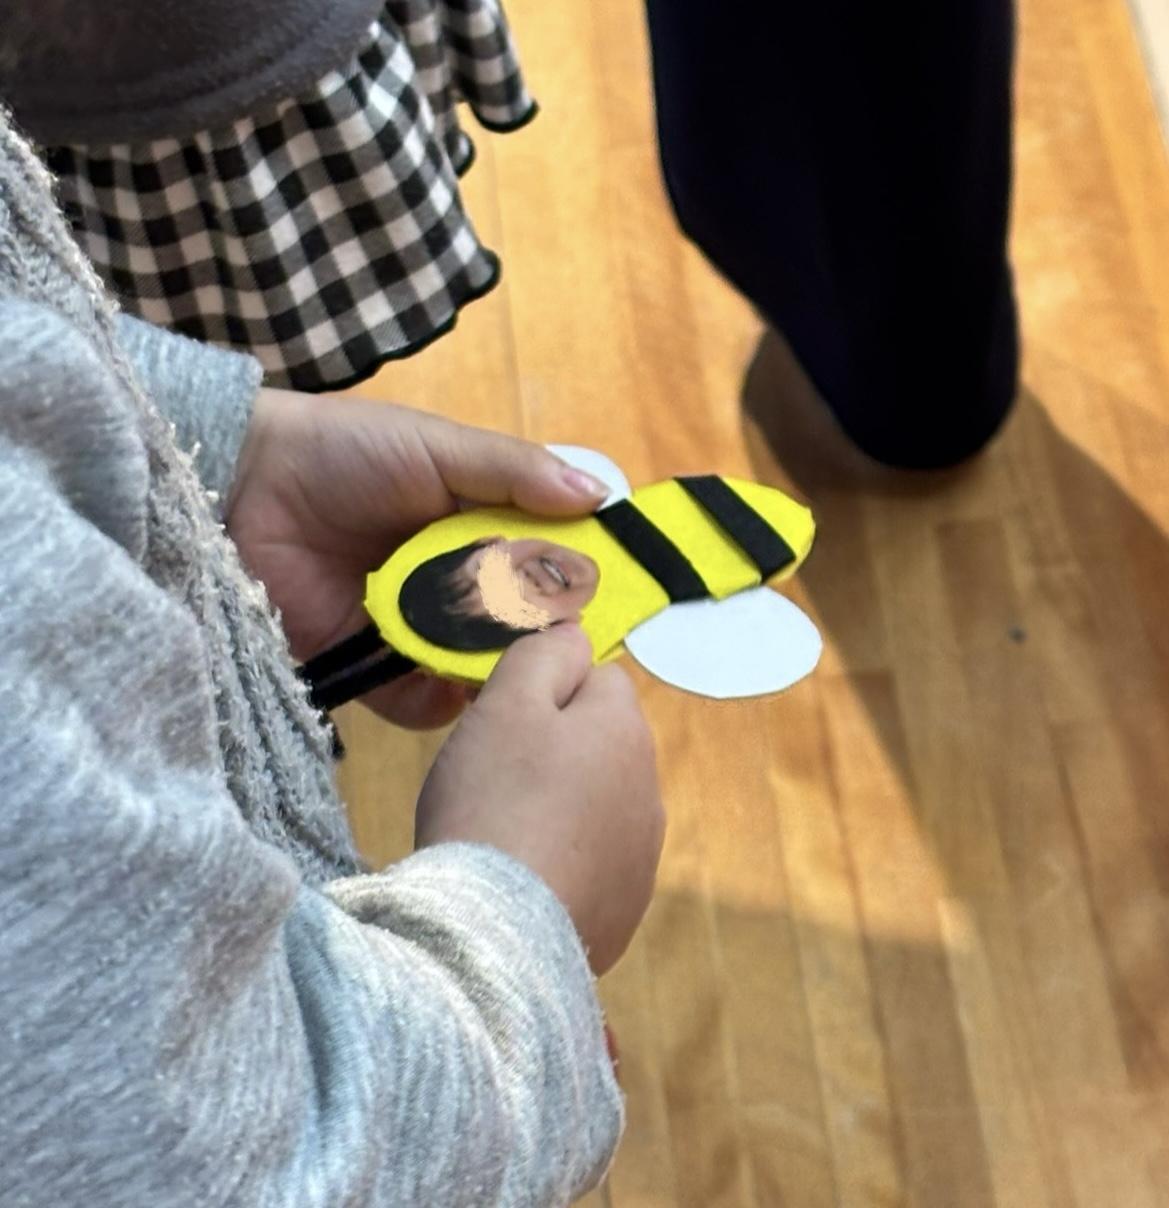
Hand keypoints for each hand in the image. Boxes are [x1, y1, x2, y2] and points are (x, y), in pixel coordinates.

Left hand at [226, 388, 608, 727]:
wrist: (242, 486)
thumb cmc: (347, 454)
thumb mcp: (439, 448)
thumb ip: (515, 474)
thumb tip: (598, 498)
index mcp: (480, 530)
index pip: (546, 566)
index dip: (580, 585)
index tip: (615, 603)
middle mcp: (456, 586)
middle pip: (518, 628)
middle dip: (541, 640)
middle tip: (564, 649)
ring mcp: (414, 631)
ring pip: (475, 670)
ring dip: (493, 673)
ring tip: (507, 669)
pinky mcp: (369, 667)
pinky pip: (419, 702)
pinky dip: (437, 700)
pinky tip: (450, 685)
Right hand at [414, 625, 664, 974]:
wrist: (496, 931)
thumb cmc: (495, 799)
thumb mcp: (509, 702)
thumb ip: (545, 653)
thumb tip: (576, 634)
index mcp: (626, 729)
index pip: (597, 678)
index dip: (545, 693)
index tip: (503, 725)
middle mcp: (650, 788)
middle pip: (599, 743)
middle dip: (556, 751)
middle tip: (497, 780)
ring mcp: (643, 854)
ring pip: (598, 803)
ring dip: (563, 807)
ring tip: (506, 833)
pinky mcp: (625, 908)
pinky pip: (593, 863)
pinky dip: (565, 863)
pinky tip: (524, 879)